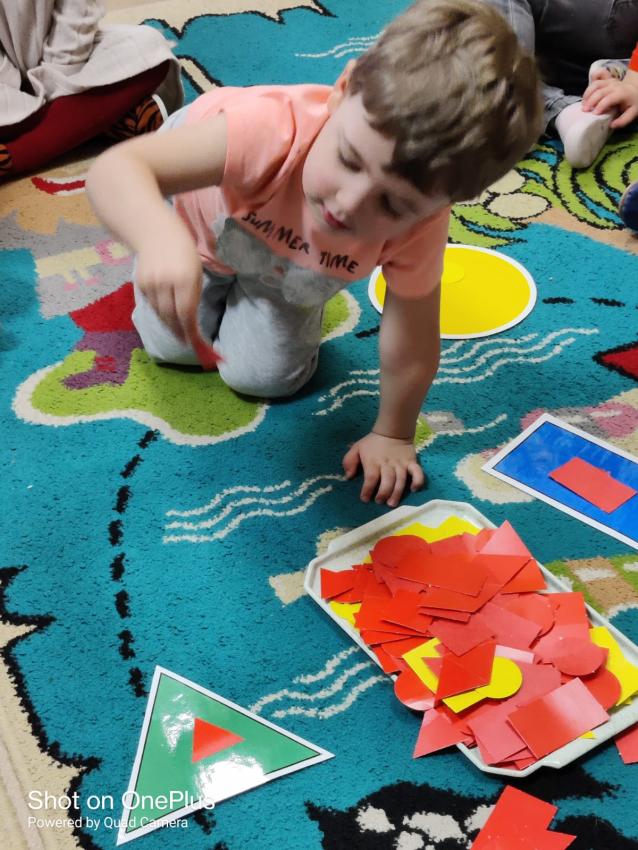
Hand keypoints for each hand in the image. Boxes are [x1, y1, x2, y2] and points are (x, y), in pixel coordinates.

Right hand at [136, 230, 219, 366]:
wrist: (154, 232)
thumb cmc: (183, 251)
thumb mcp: (195, 271)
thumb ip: (193, 294)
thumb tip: (191, 320)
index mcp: (184, 279)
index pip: (186, 312)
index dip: (189, 330)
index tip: (193, 342)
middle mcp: (165, 283)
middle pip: (171, 316)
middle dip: (178, 331)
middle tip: (185, 341)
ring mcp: (150, 284)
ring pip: (160, 313)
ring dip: (169, 323)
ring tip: (176, 329)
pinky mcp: (140, 285)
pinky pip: (152, 304)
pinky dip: (159, 311)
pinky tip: (165, 311)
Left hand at [342, 431, 424, 507]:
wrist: (393, 431)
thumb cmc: (373, 443)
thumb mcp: (356, 448)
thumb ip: (349, 462)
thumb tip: (348, 477)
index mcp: (373, 461)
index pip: (371, 477)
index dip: (368, 489)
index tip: (365, 499)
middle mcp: (388, 464)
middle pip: (387, 481)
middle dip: (383, 493)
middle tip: (379, 501)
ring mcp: (401, 464)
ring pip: (401, 480)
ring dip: (397, 493)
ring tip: (392, 503)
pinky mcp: (412, 463)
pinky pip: (417, 473)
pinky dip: (418, 481)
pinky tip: (414, 489)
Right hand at [582, 70, 637, 127]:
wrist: (635, 90)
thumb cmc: (632, 103)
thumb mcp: (632, 113)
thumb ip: (623, 120)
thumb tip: (612, 125)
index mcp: (622, 93)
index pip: (609, 98)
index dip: (601, 105)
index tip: (594, 114)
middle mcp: (614, 85)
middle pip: (600, 91)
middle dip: (590, 101)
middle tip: (584, 111)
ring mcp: (609, 81)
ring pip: (596, 84)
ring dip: (587, 94)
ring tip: (583, 104)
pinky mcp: (605, 79)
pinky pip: (597, 75)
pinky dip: (591, 80)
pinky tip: (587, 92)